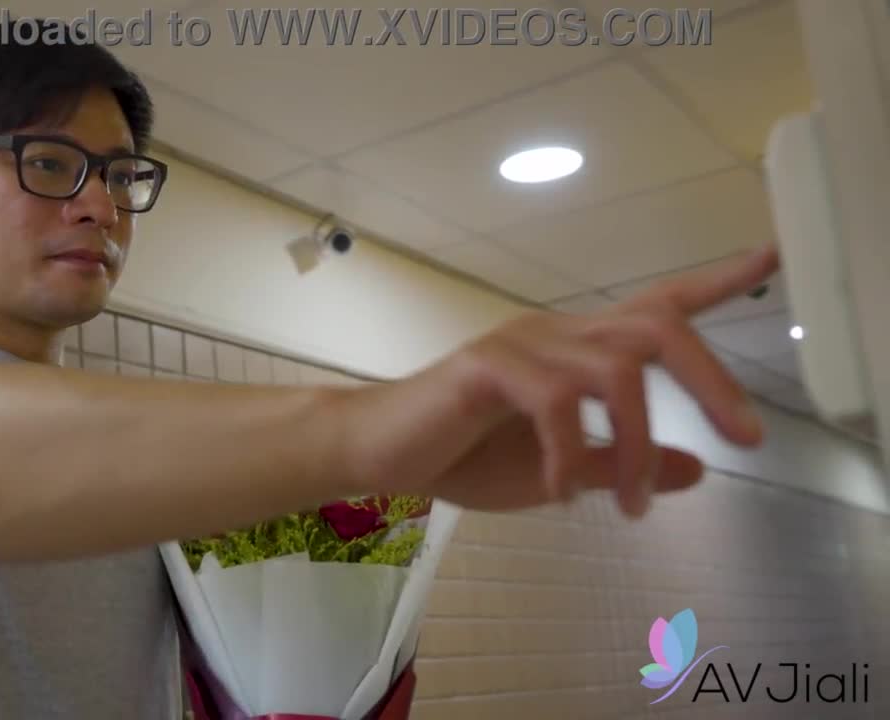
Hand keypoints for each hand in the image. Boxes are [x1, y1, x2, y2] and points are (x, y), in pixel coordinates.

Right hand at [346, 244, 779, 518]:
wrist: (383, 453)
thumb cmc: (466, 455)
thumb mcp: (563, 472)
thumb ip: (622, 465)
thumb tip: (696, 468)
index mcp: (578, 350)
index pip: (657, 305)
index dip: (719, 280)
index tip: (774, 254)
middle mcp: (557, 334)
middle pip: (658, 328)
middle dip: (713, 379)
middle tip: (746, 438)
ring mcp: (521, 345)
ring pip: (615, 372)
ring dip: (636, 447)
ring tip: (627, 507)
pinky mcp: (486, 368)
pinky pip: (554, 404)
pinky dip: (570, 456)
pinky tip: (561, 492)